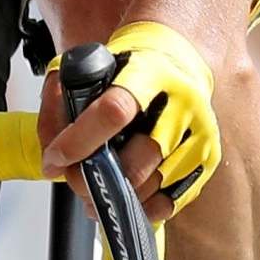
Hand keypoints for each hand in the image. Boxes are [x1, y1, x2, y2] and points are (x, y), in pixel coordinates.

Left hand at [40, 21, 219, 223]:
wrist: (177, 52)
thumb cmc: (131, 62)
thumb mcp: (90, 65)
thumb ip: (61, 101)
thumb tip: (51, 152)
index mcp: (150, 72)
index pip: (115, 111)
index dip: (80, 141)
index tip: (56, 158)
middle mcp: (182, 102)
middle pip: (138, 158)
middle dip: (98, 179)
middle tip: (75, 180)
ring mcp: (199, 132)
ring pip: (154, 184)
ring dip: (118, 198)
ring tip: (95, 194)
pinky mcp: (207, 157)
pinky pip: (174, 198)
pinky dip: (145, 207)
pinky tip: (126, 199)